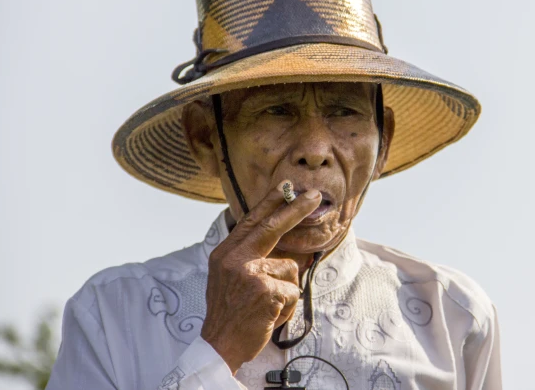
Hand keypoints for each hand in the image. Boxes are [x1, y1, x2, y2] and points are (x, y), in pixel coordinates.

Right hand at [200, 181, 321, 373]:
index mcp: (224, 253)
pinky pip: (292, 290)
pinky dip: (287, 307)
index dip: (270, 202)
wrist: (218, 346)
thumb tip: (288, 248)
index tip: (285, 186)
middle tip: (316, 195)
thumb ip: (251, 259)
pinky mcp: (264, 289)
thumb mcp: (230, 279)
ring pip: (289, 268)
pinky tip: (270, 316)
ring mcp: (249, 272)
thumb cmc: (229, 314)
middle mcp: (234, 258)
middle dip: (296, 209)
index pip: (251, 220)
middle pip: (272, 226)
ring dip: (286, 290)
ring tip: (267, 306)